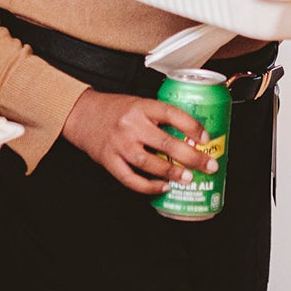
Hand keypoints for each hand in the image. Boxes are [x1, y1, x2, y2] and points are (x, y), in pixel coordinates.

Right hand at [61, 89, 217, 194]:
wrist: (82, 114)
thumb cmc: (114, 109)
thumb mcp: (138, 104)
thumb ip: (158, 117)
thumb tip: (190, 135)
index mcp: (141, 106)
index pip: (171, 114)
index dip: (192, 126)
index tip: (206, 137)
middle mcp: (131, 125)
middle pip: (165, 142)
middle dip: (191, 156)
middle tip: (208, 165)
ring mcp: (119, 145)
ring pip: (149, 163)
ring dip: (171, 173)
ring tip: (188, 178)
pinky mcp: (109, 161)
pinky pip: (131, 179)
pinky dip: (149, 186)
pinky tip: (163, 187)